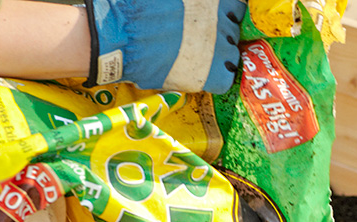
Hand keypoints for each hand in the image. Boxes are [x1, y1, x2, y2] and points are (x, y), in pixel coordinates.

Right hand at [84, 0, 246, 92]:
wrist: (120, 34)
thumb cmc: (135, 8)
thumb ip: (186, 0)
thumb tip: (189, 5)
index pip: (236, 6)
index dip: (224, 14)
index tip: (214, 20)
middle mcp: (221, 18)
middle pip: (234, 29)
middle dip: (220, 34)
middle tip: (200, 40)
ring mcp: (219, 46)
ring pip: (232, 54)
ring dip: (220, 56)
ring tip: (198, 58)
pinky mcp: (212, 73)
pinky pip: (226, 78)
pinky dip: (217, 78)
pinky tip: (201, 75)